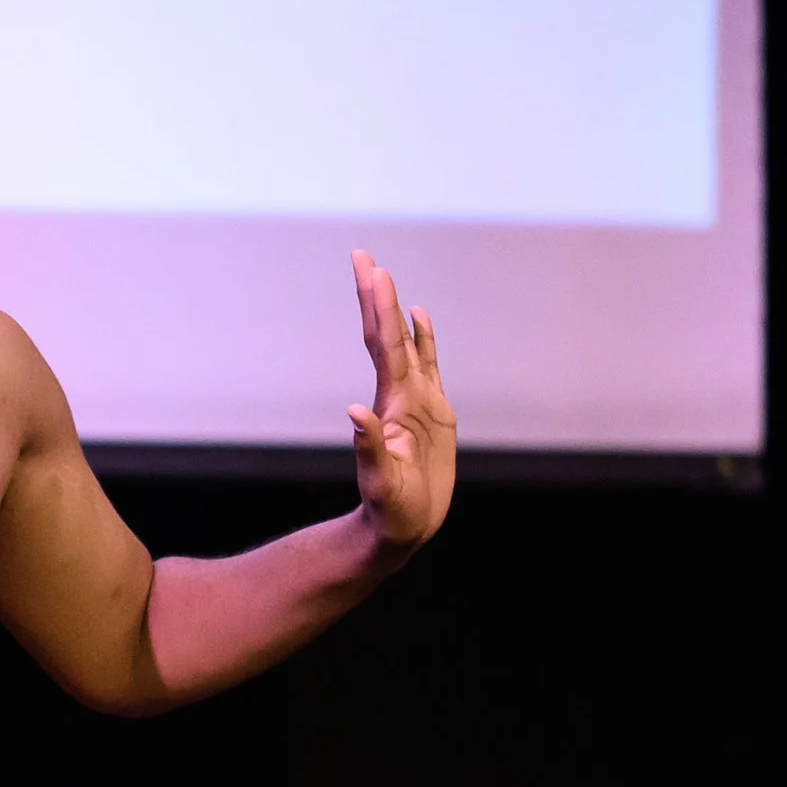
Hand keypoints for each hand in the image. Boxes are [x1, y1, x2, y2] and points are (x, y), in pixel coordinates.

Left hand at [346, 249, 454, 553]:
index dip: (377, 308)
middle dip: (376, 296)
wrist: (400, 529)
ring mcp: (415, 402)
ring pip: (406, 346)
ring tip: (385, 276)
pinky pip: (428, 367)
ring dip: (395, 311)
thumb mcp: (381, 483)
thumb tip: (354, 413)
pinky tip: (420, 317)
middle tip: (364, 257)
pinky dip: (424, 339)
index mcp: (390, 406)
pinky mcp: (433, 414)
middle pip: (386, 336)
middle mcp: (399, 396)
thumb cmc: (389, 512)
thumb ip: (369, 448)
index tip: (371, 272)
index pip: (382, 346)